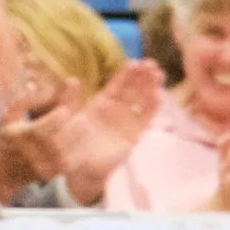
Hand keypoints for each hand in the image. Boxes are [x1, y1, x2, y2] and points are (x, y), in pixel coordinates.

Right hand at [0, 80, 82, 196]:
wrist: (5, 172)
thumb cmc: (8, 139)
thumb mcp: (8, 117)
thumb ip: (22, 101)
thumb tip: (36, 85)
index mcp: (23, 136)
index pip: (45, 127)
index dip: (58, 116)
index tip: (64, 110)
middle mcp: (34, 152)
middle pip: (59, 140)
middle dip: (73, 127)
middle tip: (83, 117)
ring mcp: (44, 166)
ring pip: (67, 153)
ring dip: (79, 139)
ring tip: (85, 127)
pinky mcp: (52, 174)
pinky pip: (70, 164)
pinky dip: (78, 153)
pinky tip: (82, 142)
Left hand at [60, 60, 166, 203]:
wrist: (82, 167)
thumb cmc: (75, 141)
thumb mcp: (70, 117)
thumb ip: (71, 99)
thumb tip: (73, 79)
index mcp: (103, 102)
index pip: (118, 84)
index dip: (127, 74)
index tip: (136, 62)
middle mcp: (118, 109)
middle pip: (133, 89)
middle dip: (143, 76)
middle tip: (152, 64)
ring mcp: (127, 121)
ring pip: (142, 101)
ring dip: (151, 88)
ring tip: (159, 75)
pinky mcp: (134, 135)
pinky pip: (145, 119)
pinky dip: (152, 107)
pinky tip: (159, 95)